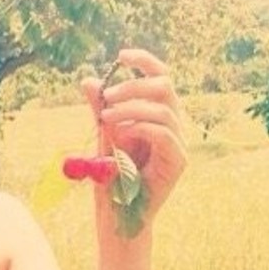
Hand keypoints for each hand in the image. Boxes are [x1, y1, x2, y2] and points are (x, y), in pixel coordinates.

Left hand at [81, 47, 186, 225]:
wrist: (116, 214)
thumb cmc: (110, 176)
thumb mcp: (102, 135)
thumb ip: (100, 109)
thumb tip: (90, 79)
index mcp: (156, 115)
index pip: (160, 78)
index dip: (144, 61)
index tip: (121, 55)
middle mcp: (172, 125)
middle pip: (165, 86)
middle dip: (134, 85)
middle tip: (108, 96)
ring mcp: (178, 143)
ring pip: (163, 108)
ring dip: (130, 108)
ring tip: (105, 119)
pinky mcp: (178, 162)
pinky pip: (165, 134)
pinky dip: (140, 128)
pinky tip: (120, 137)